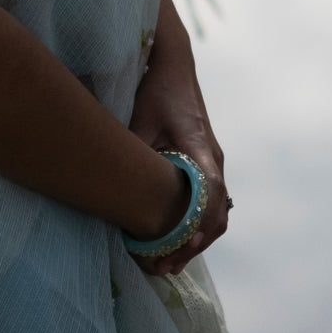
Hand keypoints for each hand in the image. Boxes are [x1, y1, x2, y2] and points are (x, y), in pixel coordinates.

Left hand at [127, 0, 229, 276]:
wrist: (172, 66)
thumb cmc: (155, 90)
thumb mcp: (140, 121)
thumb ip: (136, 156)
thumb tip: (116, 192)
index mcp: (200, 148)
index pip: (211, 193)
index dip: (199, 222)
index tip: (183, 244)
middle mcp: (213, 159)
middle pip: (215, 215)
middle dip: (193, 245)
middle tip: (164, 267)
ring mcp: (211, 162)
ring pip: (214, 214)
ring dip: (194, 241)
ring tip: (166, 264)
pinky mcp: (204, 163)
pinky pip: (207, 203)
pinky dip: (194, 227)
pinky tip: (172, 242)